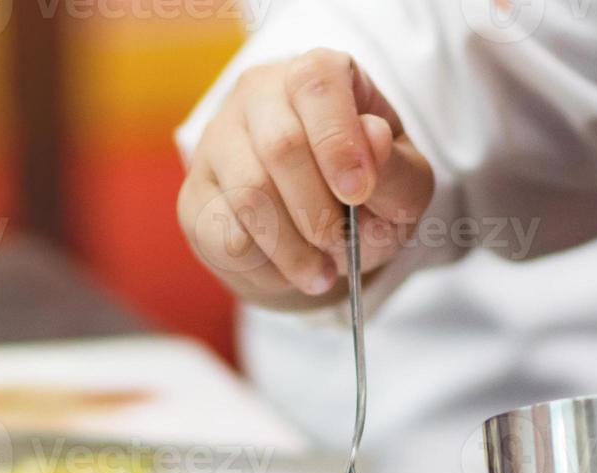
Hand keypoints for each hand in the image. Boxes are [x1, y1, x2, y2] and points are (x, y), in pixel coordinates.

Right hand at [178, 48, 433, 309]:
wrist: (316, 234)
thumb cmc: (362, 193)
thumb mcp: (401, 184)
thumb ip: (396, 168)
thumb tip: (373, 141)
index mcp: (316, 76)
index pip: (316, 83)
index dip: (337, 140)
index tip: (357, 193)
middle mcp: (258, 96)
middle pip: (280, 147)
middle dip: (319, 212)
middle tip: (342, 248)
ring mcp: (217, 143)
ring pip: (248, 195)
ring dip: (293, 249)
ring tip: (322, 273)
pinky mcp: (195, 195)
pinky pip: (224, 235)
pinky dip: (265, 266)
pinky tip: (287, 270)